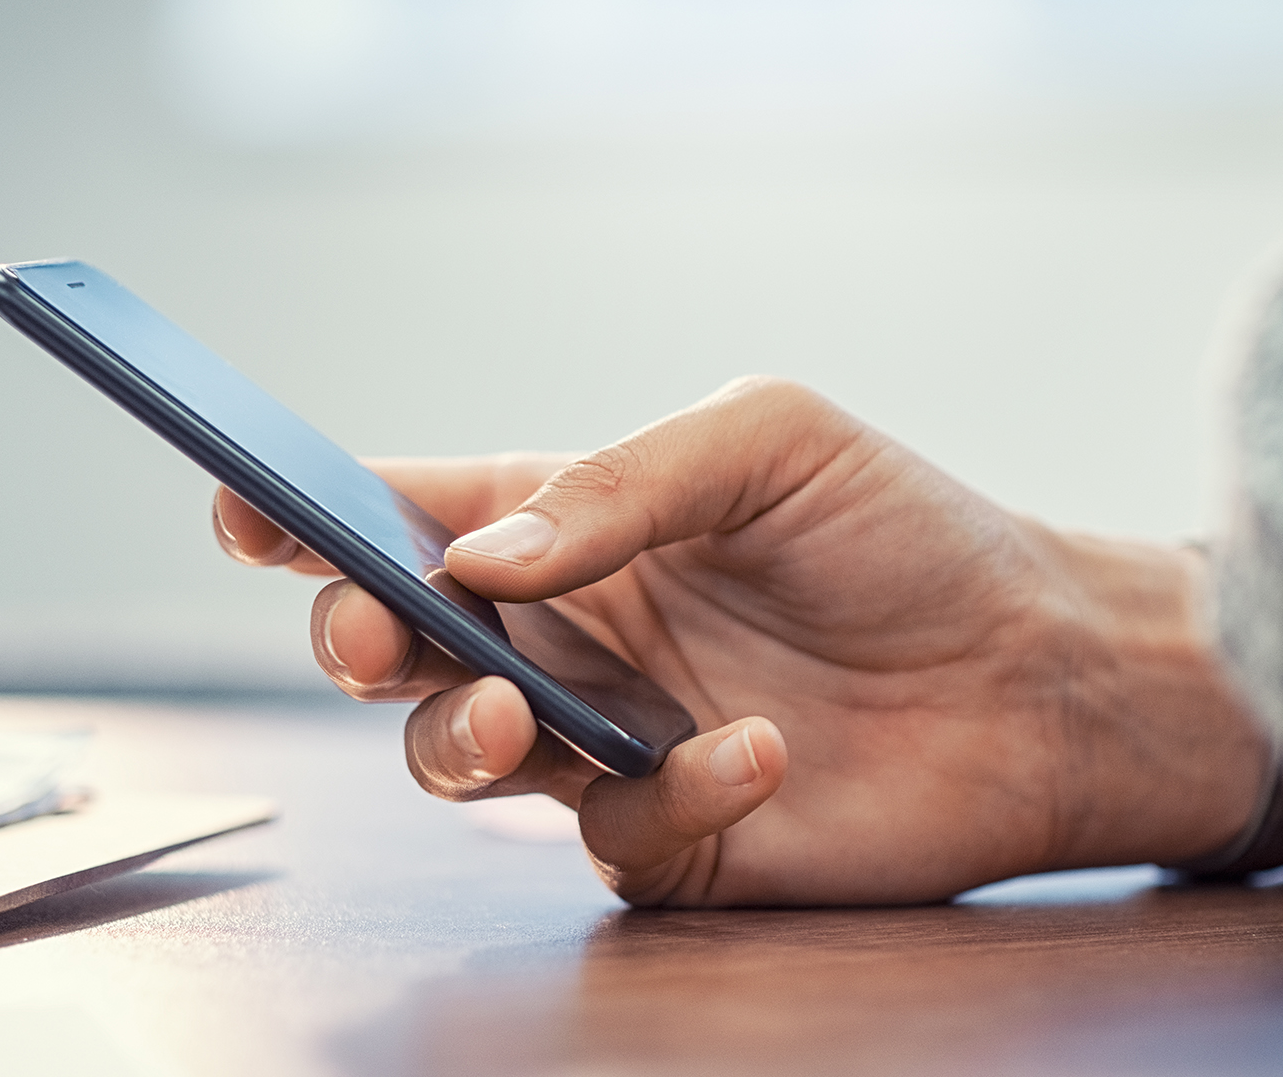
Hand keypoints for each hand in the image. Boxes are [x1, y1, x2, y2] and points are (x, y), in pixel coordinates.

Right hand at [214, 377, 1269, 905]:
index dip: (310, 514)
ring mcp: (613, 740)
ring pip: (463, 763)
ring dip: (463, 741)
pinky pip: (611, 838)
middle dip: (357, 642)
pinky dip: (668, 796)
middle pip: (398, 649)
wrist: (1039, 676)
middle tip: (378, 636)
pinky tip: (756, 751)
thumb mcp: (768, 444)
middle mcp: (572, 636)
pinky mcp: (675, 836)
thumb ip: (617, 484)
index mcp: (572, 523)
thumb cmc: (908, 536)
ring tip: (519, 717)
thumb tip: (477, 556)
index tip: (243, 510)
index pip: (408, 515)